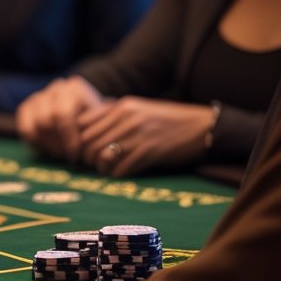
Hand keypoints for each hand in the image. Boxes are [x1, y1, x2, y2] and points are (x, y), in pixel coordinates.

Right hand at [16, 75, 103, 162]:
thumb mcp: (100, 124)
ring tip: (59, 153)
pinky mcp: (27, 107)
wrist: (88, 112)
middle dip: (56, 143)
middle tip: (66, 156)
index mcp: (75, 89)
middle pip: (44, 120)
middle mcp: (55, 89)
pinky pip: (24, 128)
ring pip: (33, 124)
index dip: (67, 138)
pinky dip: (34, 142)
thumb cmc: (97, 122)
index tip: (74, 155)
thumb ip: (92, 133)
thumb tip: (84, 149)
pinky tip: (48, 149)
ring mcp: (39, 96)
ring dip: (46, 144)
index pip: (61, 114)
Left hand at [76, 97, 212, 177]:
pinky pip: (122, 167)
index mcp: (121, 106)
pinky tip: (121, 173)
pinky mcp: (149, 152)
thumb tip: (87, 122)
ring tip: (105, 170)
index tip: (82, 147)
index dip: (78, 138)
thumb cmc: (167, 119)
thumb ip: (113, 112)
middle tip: (92, 163)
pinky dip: (117, 173)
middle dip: (86, 156)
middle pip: (89, 141)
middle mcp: (126, 119)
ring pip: (102, 155)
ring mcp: (137, 135)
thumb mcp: (138, 107)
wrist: (201, 126)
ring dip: (100, 167)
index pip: (83, 123)